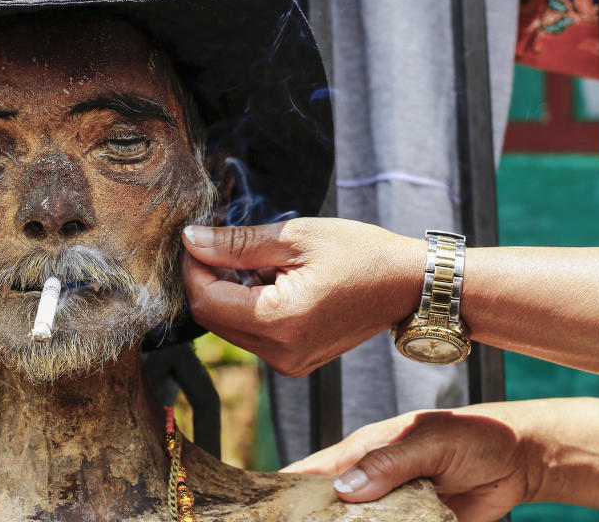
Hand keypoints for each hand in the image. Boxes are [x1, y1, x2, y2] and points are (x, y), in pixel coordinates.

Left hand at [181, 218, 424, 375]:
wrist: (408, 285)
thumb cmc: (361, 254)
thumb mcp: (296, 237)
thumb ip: (237, 243)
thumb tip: (190, 240)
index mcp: (279, 321)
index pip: (205, 301)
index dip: (192, 268)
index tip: (198, 239)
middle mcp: (280, 353)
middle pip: (213, 318)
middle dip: (209, 279)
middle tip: (228, 245)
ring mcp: (288, 362)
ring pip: (230, 326)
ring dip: (231, 292)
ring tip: (264, 262)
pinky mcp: (294, 361)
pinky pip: (252, 334)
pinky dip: (250, 305)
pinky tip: (274, 280)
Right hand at [281, 408, 532, 521]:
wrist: (521, 462)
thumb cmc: (473, 437)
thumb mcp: (430, 442)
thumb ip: (389, 462)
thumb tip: (344, 490)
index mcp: (367, 451)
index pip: (315, 470)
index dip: (285, 487)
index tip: (262, 507)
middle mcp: (373, 480)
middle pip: (329, 506)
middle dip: (308, 518)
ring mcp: (392, 507)